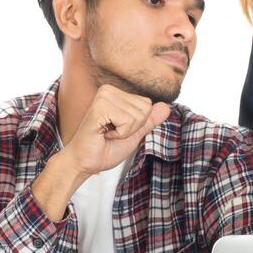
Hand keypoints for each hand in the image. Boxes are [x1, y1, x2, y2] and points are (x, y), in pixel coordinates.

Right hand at [31, 84, 170, 219]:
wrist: (84, 162)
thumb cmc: (104, 149)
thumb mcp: (133, 134)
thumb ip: (148, 120)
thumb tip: (167, 106)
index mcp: (115, 93)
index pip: (147, 104)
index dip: (137, 125)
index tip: (117, 130)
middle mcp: (109, 90)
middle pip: (144, 108)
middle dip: (132, 128)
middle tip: (111, 133)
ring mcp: (104, 96)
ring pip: (137, 115)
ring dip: (124, 132)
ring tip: (106, 133)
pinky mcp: (100, 106)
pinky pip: (128, 121)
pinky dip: (120, 134)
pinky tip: (103, 133)